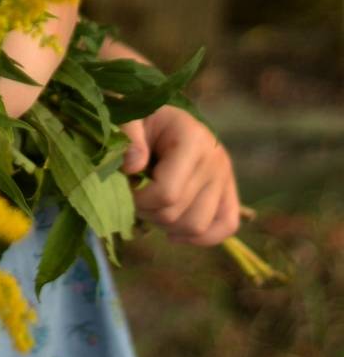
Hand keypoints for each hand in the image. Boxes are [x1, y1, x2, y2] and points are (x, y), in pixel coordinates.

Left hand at [121, 104, 239, 245]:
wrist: (166, 120)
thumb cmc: (146, 120)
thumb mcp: (131, 119)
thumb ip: (128, 136)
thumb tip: (132, 166)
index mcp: (192, 139)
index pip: (167, 193)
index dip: (140, 200)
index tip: (126, 187)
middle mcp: (215, 160)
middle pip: (178, 214)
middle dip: (148, 212)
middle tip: (135, 196)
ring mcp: (225, 177)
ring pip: (197, 227)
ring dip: (168, 226)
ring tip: (153, 207)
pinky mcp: (230, 192)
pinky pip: (226, 226)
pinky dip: (200, 237)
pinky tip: (174, 231)